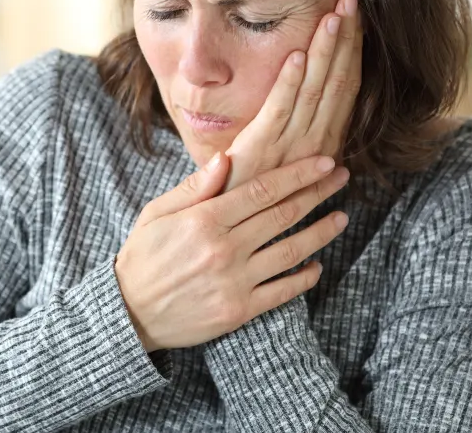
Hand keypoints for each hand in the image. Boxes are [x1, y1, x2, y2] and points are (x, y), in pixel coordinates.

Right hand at [115, 153, 349, 352]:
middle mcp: (224, 248)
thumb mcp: (157, 213)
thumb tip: (226, 158)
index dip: (298, 174)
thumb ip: (193, 187)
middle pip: (283, 214)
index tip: (323, 162)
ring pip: (290, 251)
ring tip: (341, 218)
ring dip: (321, 232)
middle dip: (317, 193)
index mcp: (204, 220)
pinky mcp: (239, 310)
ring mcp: (234, 281)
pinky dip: (304, 278)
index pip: (262, 190)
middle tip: (341, 178)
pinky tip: (317, 265)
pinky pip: (282, 292)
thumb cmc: (143, 256)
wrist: (130, 313)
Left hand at [223, 0, 362, 191]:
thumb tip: (332, 142)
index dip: (352, 51)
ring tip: (334, 16)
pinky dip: (288, 81)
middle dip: (345, 40)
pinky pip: (279, 109)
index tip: (357, 17)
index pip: (345, 88)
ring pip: (314, 90)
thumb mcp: (287, 162)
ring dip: (325, 52)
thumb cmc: (254, 190)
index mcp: (324, 142)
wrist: (230, 226)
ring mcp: (289, 146)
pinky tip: (296, 54)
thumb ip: (304, 141)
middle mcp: (315, 143)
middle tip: (351, 0)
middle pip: (337, 82)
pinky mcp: (260, 149)